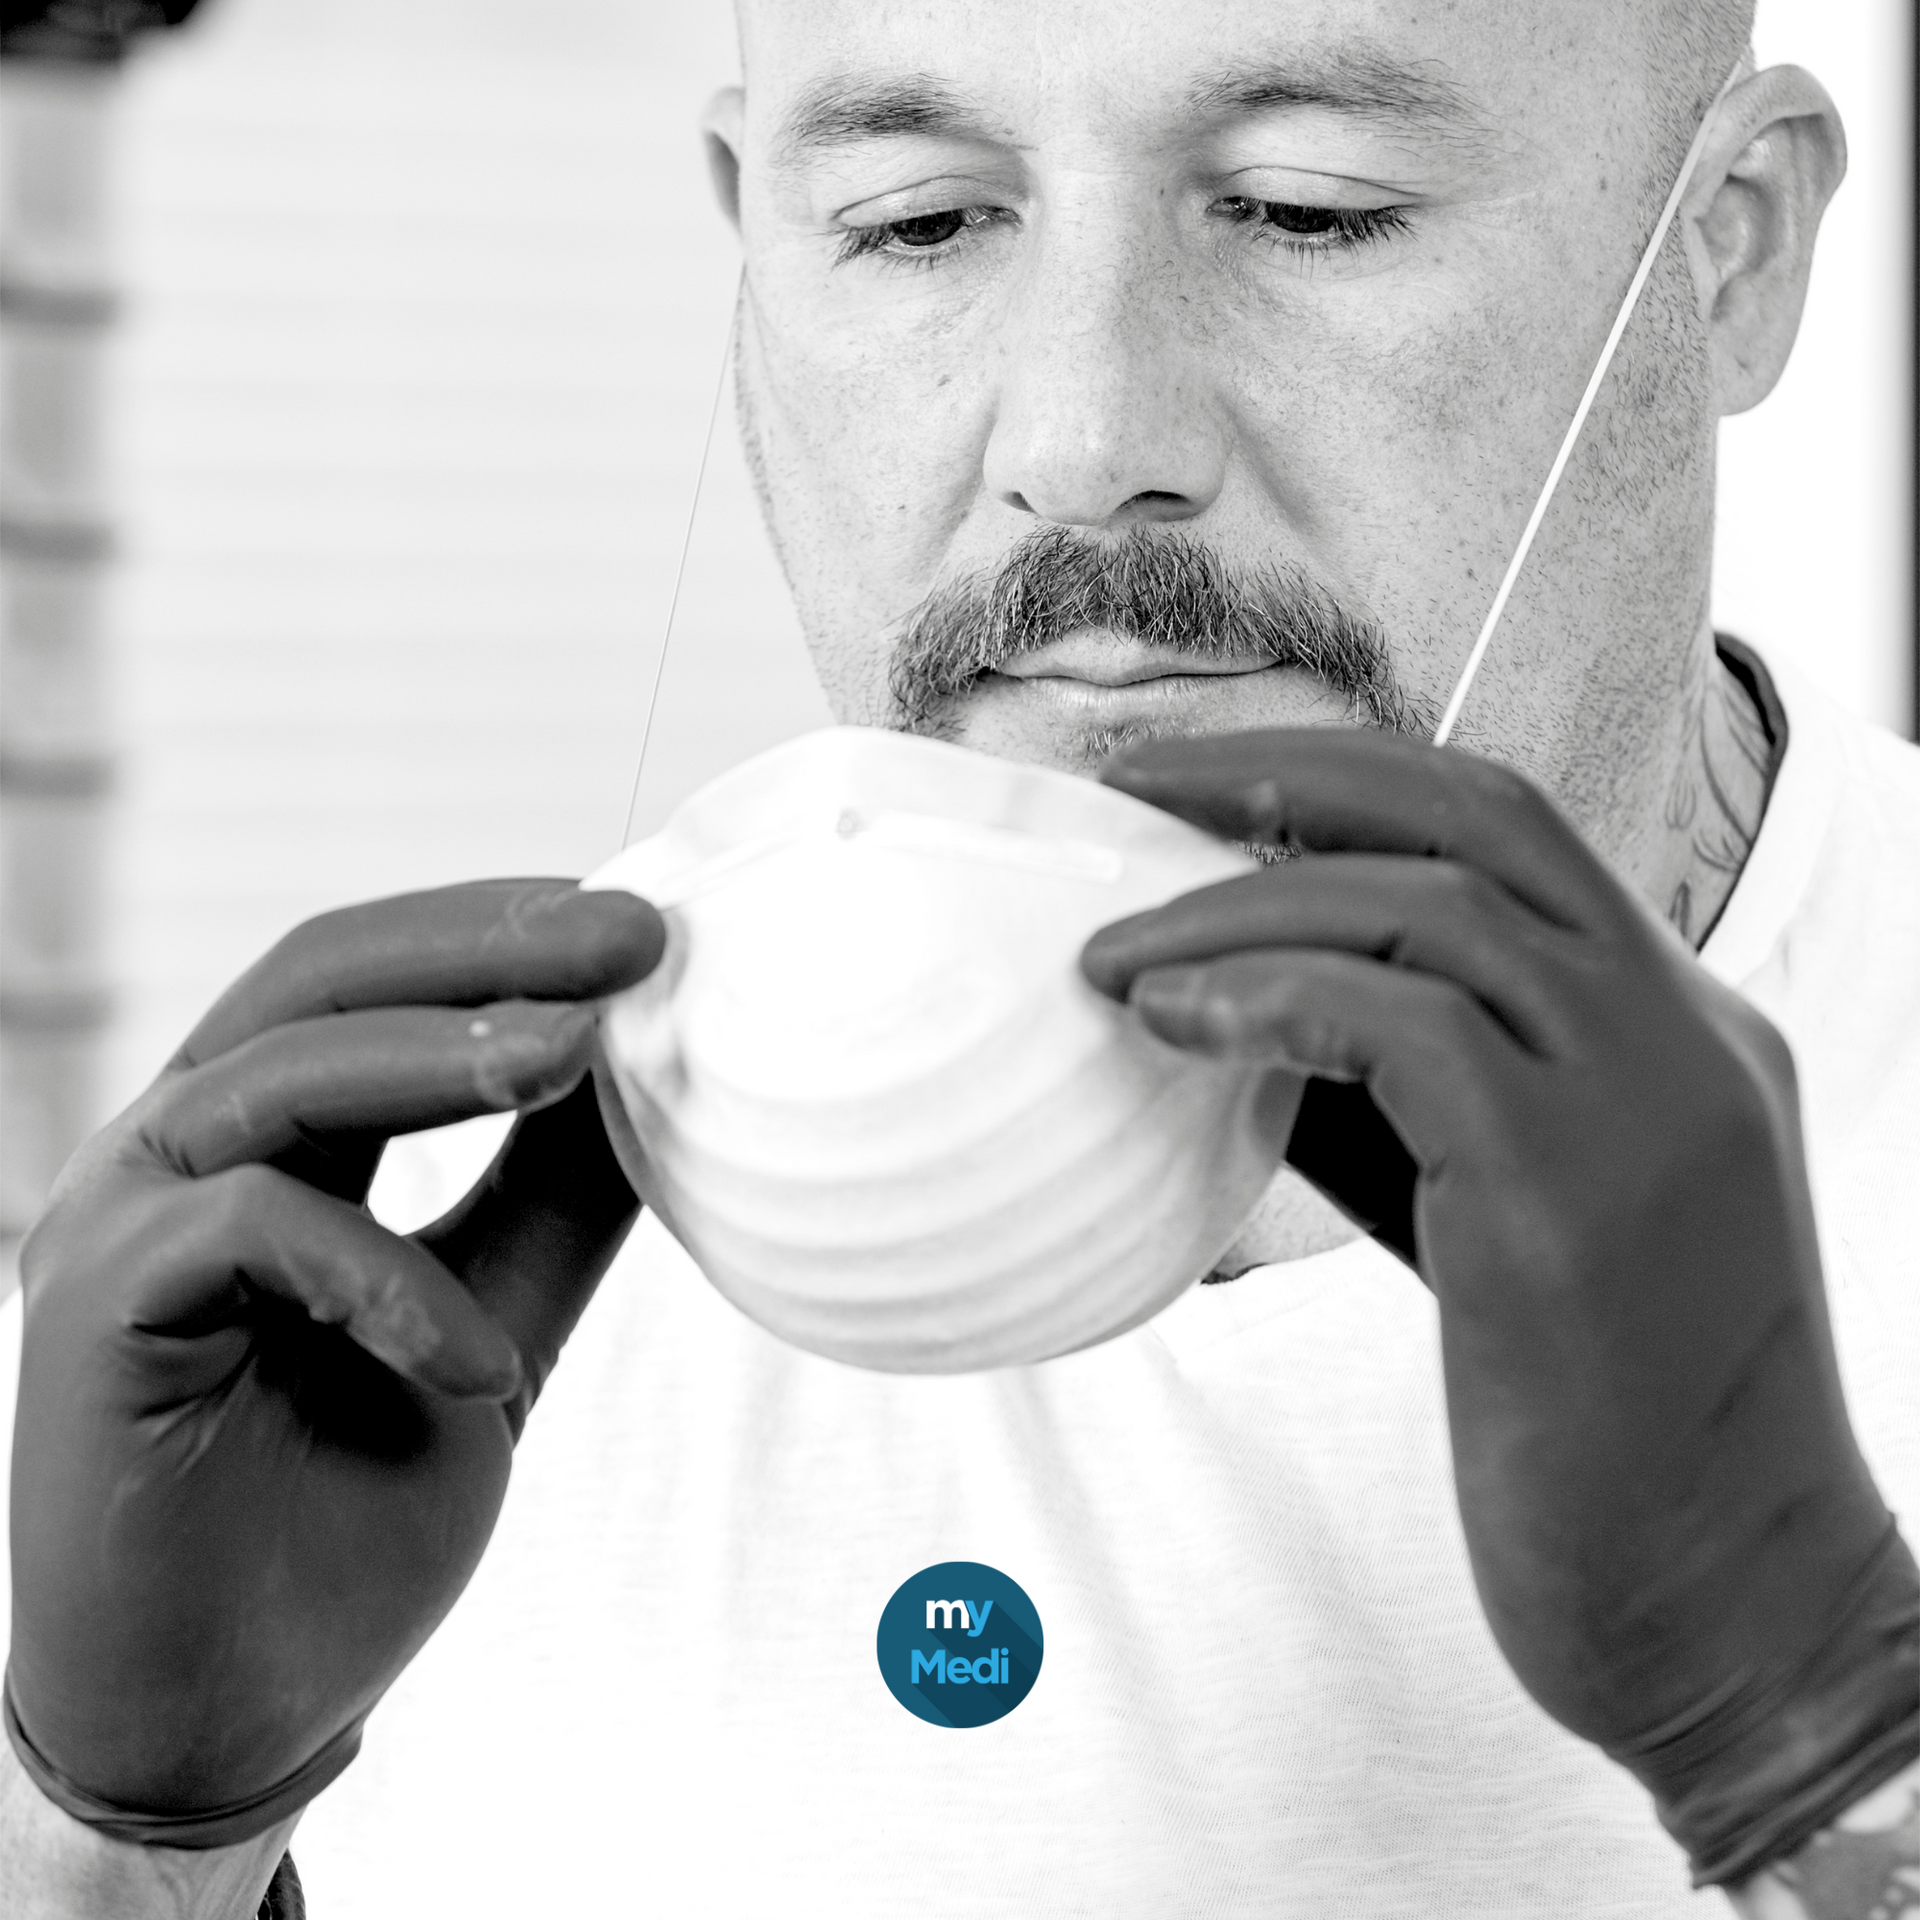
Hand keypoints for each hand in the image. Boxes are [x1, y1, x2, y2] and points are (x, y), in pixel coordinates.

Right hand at [5, 880, 662, 1847]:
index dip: (500, 934)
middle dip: (482, 945)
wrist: (236, 1711)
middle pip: (320, 980)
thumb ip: (551, 1204)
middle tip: (627, 935)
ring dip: (440, 1054)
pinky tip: (477, 1361)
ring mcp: (122, 1222)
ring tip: (578, 1056)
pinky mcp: (96, 1312)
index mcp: (267, 1139)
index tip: (637, 926)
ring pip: (278, 1072)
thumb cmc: (349, 1514)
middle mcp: (180, 1153)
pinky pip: (250, 1231)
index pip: (373, 982)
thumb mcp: (493, 1328)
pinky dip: (384, 1278)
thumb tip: (649, 1070)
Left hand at [1082, 729, 1917, 1885]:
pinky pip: (1403, 1026)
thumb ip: (1409, 1106)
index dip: (1344, 788)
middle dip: (1286, 773)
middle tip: (1130, 790)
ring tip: (1110, 957)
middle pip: (1477, 811)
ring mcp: (1643, 1097)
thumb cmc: (1603, 1432)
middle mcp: (1679, 1030)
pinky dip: (1268, 999)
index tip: (1201, 797)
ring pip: (1427, 907)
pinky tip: (1171, 1026)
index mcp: (1673, 1026)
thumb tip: (1238, 1019)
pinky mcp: (1575, 1189)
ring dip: (1240, 907)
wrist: (1735, 1619)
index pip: (1506, 834)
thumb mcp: (1507, 1219)